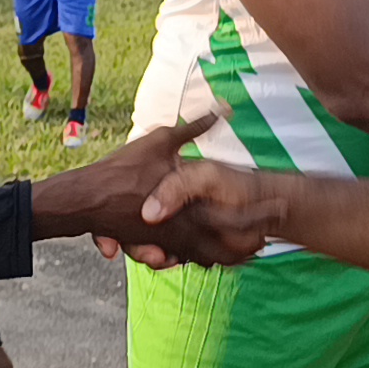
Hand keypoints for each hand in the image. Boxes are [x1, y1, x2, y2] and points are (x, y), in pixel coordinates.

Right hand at [41, 115, 281, 265]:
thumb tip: (225, 107)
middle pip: (231, 245)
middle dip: (253, 242)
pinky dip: (208, 259)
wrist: (86, 201)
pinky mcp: (157, 247)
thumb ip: (195, 127)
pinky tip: (215, 260)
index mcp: (192, 203)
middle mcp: (186, 228)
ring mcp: (172, 242)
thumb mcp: (160, 140)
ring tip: (253, 253)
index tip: (282, 208)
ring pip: (212, 258)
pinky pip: (190, 259)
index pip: (238, 215)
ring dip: (234, 256)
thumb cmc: (122, 169)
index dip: (262, 214)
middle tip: (273, 239)